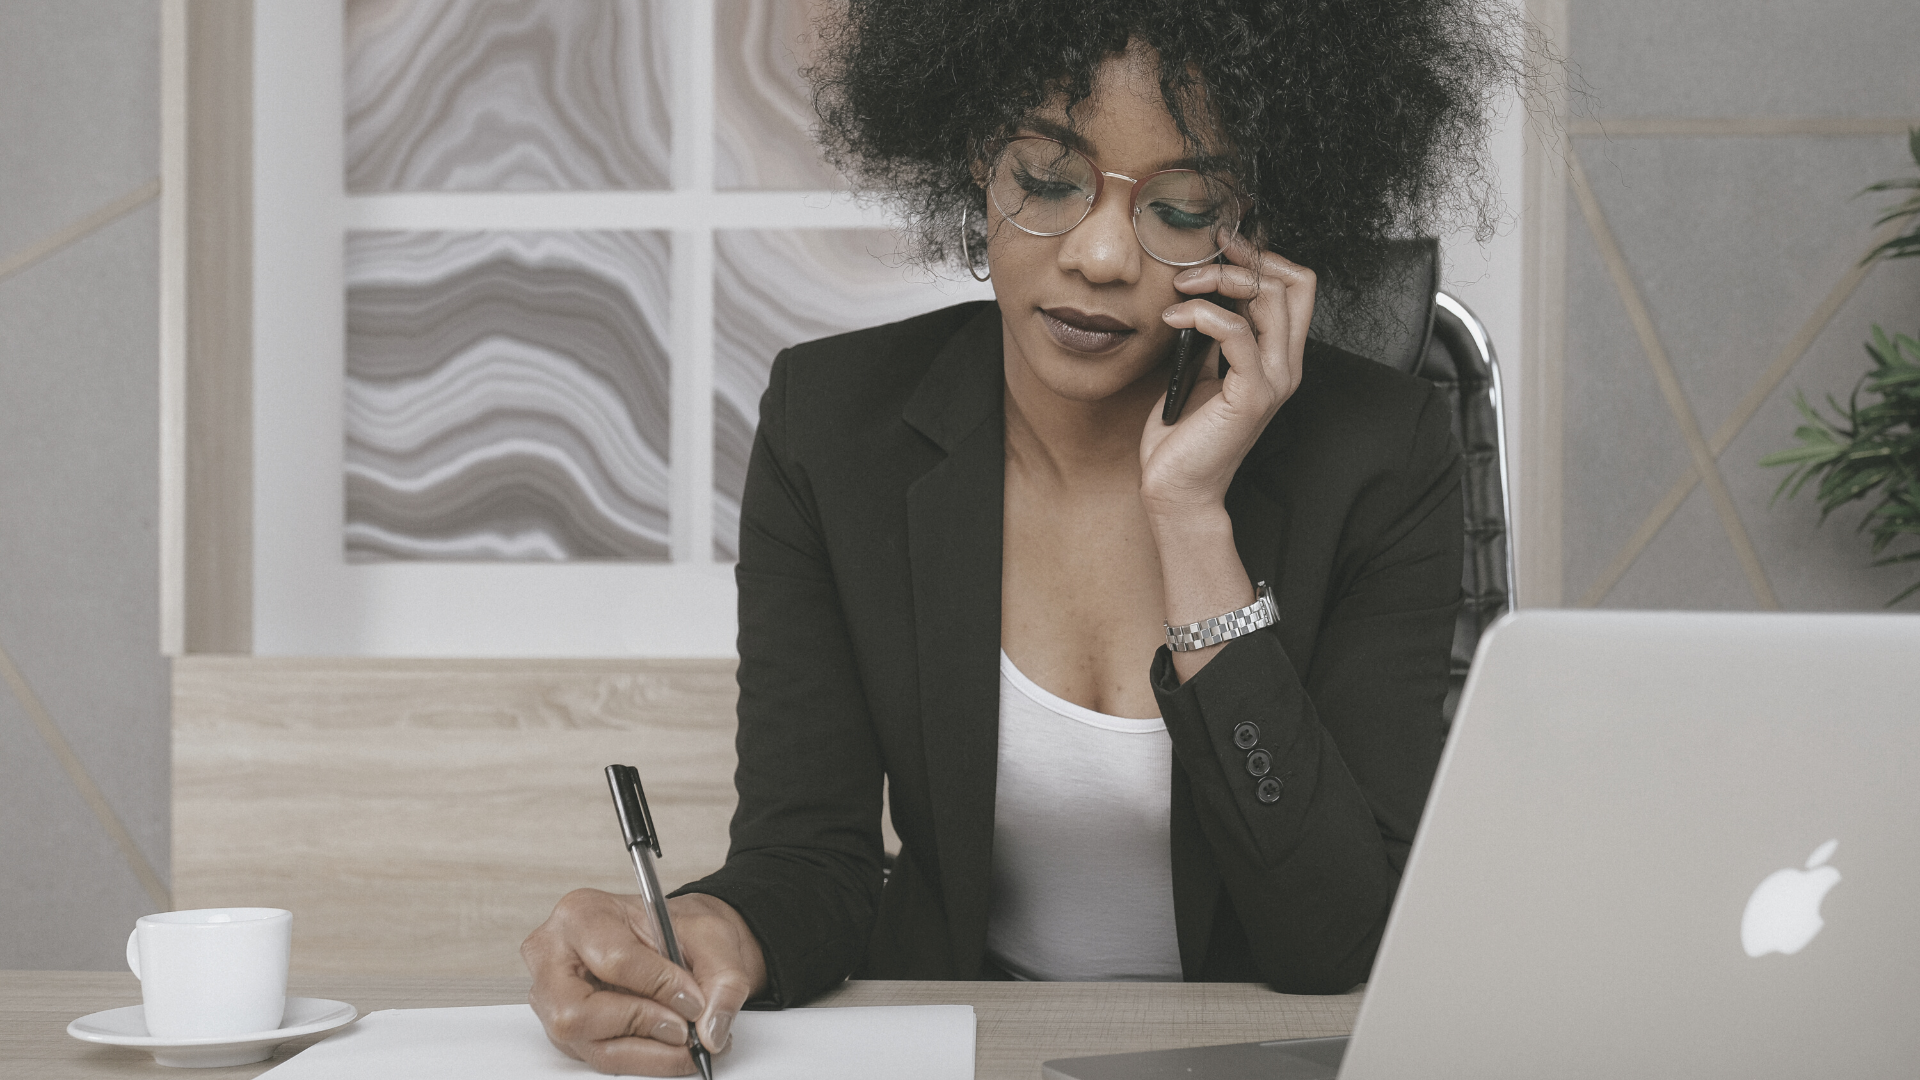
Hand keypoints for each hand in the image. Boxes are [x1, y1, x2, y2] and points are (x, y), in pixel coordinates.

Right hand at [523, 889, 768, 1075]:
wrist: (671, 940)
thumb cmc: (677, 930)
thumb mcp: (713, 938)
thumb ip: (722, 981)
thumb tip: (712, 1030)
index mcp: (582, 914)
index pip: (613, 959)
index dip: (659, 986)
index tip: (694, 1001)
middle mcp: (552, 958)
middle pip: (578, 1013)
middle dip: (641, 1024)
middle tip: (684, 1027)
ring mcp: (551, 999)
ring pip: (589, 1044)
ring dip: (647, 1051)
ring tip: (685, 1038)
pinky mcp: (565, 1030)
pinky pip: (600, 1058)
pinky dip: (643, 1058)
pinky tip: (669, 1046)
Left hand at [1138, 232, 1315, 518]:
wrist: (1177, 489)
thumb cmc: (1183, 436)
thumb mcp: (1201, 371)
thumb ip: (1214, 336)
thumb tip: (1203, 293)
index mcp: (1278, 358)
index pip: (1297, 286)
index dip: (1262, 257)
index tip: (1219, 248)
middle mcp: (1286, 366)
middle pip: (1293, 282)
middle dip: (1243, 259)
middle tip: (1198, 261)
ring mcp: (1273, 381)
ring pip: (1270, 299)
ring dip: (1219, 280)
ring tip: (1180, 286)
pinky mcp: (1252, 396)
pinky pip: (1236, 332)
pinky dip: (1201, 313)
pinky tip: (1172, 317)